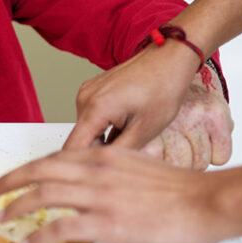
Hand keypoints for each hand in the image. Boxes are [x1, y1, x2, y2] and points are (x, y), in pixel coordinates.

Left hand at [0, 146, 227, 242]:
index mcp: (104, 156)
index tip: (12, 178)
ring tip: (3, 217)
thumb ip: (113, 169)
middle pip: (40, 171)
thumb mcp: (141, 165)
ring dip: (17, 206)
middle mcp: (96, 170)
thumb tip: (96, 180)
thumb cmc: (181, 189)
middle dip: (10, 181)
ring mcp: (100, 196)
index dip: (28, 168)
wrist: (209, 202)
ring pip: (44, 195)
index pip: (54, 158)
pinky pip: (61, 227)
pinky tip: (29, 242)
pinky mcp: (107, 222)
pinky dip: (39, 234)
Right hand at [65, 43, 232, 169]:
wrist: (169, 59)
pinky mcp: (92, 90)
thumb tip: (104, 173)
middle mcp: (84, 98)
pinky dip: (103, 128)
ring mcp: (87, 92)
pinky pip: (91, 117)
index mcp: (95, 108)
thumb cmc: (163, 89)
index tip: (89, 183)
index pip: (72, 150)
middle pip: (78, 140)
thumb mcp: (145, 130)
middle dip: (94, 156)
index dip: (79, 169)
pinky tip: (125, 127)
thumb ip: (119, 154)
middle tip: (120, 165)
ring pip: (85, 130)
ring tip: (129, 142)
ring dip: (100, 142)